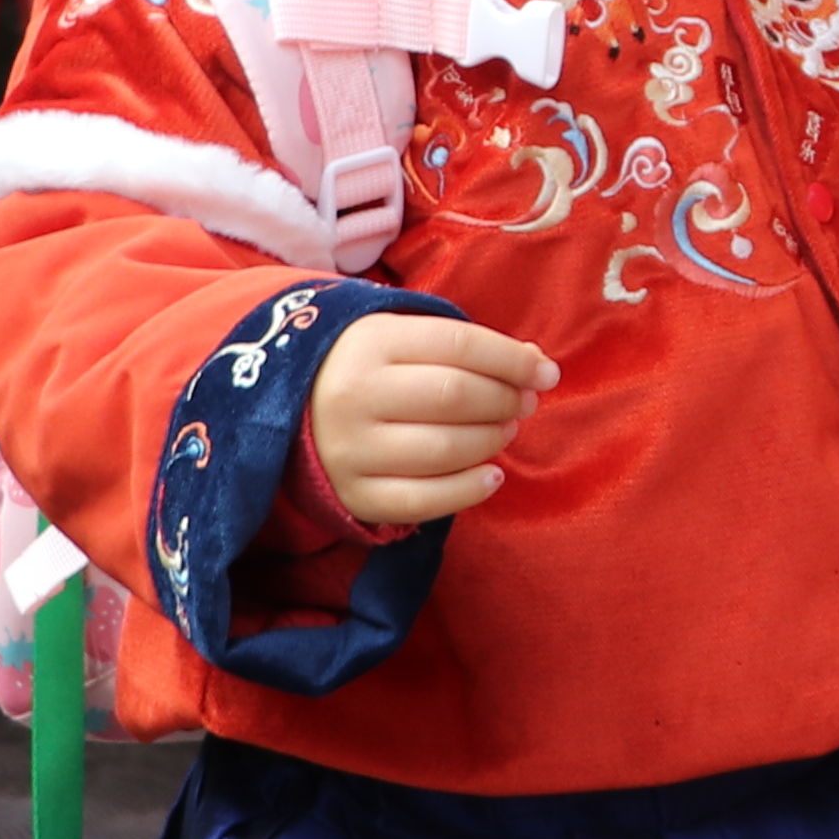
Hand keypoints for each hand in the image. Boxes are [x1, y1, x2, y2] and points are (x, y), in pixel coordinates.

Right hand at [307, 310, 550, 528]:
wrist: (292, 409)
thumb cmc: (369, 367)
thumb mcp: (403, 338)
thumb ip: (465, 347)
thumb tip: (535, 364)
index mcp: (371, 342)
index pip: (460, 345)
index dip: (513, 360)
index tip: (546, 372)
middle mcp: (355, 395)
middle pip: (454, 396)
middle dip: (505, 400)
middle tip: (525, 403)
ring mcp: (350, 449)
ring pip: (444, 449)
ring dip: (491, 441)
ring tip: (505, 431)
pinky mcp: (353, 494)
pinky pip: (423, 501)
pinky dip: (468, 491)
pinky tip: (493, 476)